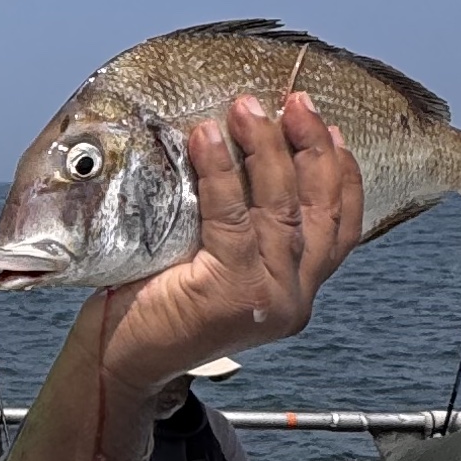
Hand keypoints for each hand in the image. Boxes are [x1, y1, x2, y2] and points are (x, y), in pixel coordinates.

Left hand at [95, 93, 362, 399]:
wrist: (118, 359)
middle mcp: (292, 299)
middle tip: (297, 101)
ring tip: (247, 107)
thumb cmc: (156, 303)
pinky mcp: (231, 294)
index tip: (334, 129)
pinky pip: (232, 219)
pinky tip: (208, 138)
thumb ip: (243, 227)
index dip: (342, 175)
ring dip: (266, 149)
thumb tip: (245, 148)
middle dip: (311, 148)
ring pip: (280, 210)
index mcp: (294, 291)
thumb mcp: (214, 261)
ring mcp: (267, 300)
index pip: (341, 229)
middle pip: (318, 211)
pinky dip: (222, 173)